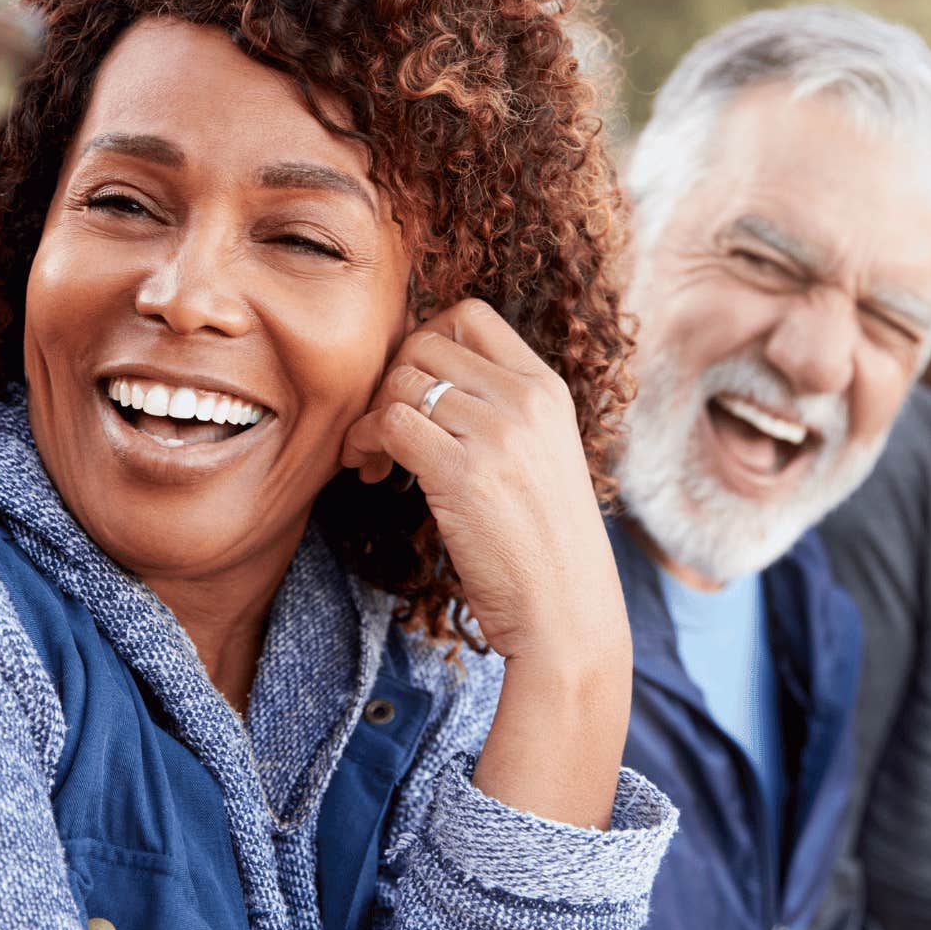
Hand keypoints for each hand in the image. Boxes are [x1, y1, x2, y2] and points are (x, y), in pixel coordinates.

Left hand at [341, 299, 631, 827]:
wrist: (566, 614)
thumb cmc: (545, 549)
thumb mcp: (540, 458)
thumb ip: (499, 413)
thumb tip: (423, 380)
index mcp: (547, 389)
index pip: (470, 315)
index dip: (424, 339)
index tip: (411, 388)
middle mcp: (524, 400)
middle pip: (423, 341)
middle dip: (388, 380)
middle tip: (381, 431)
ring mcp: (496, 433)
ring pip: (399, 381)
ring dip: (369, 416)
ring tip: (373, 460)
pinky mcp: (462, 473)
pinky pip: (389, 423)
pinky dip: (364, 443)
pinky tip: (371, 474)